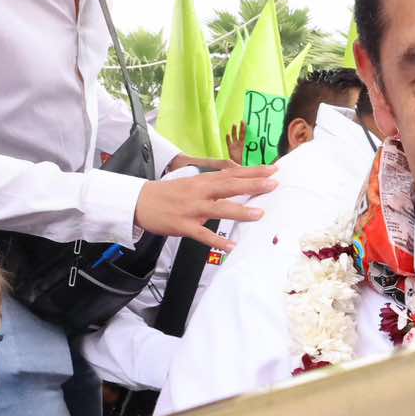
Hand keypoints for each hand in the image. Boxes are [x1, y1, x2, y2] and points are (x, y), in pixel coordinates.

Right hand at [134, 160, 276, 248]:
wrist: (140, 201)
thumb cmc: (170, 193)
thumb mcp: (193, 183)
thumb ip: (214, 183)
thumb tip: (238, 181)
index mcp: (203, 180)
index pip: (232, 173)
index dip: (253, 171)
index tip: (273, 169)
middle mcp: (199, 192)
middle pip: (229, 186)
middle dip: (252, 185)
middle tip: (273, 184)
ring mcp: (191, 209)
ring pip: (219, 209)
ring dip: (239, 212)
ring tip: (259, 214)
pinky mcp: (183, 225)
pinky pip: (202, 234)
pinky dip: (217, 241)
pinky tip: (231, 245)